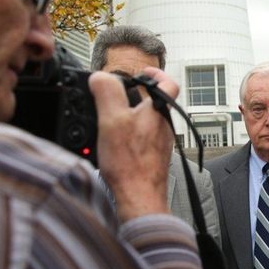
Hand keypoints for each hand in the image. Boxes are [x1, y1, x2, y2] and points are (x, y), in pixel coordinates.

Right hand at [89, 66, 178, 221]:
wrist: (140, 197)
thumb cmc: (130, 163)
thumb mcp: (111, 119)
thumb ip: (106, 92)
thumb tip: (100, 76)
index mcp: (159, 111)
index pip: (168, 82)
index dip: (155, 72)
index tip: (142, 72)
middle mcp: (164, 126)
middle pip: (154, 102)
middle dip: (135, 95)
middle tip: (117, 94)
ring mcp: (160, 143)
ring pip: (147, 121)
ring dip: (131, 115)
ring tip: (111, 118)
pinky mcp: (153, 157)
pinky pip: (142, 138)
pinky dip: (130, 134)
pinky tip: (115, 142)